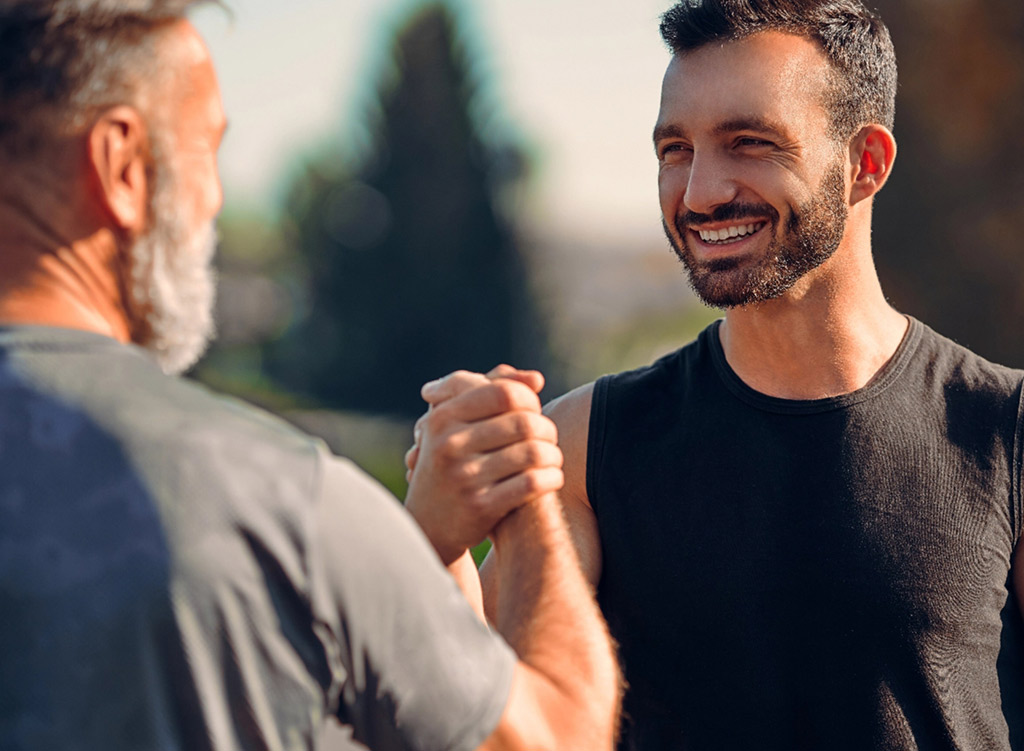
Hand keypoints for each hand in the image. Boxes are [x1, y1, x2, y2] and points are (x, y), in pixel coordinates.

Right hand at [404, 366, 563, 564]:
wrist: (428, 522)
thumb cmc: (453, 459)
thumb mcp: (458, 421)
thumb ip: (495, 388)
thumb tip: (537, 379)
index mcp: (443, 417)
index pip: (504, 393)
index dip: (529, 399)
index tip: (532, 411)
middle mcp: (450, 444)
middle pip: (525, 422)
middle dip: (547, 429)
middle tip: (549, 438)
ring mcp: (464, 477)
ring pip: (534, 453)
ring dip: (554, 455)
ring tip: (553, 458)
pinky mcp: (480, 507)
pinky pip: (532, 484)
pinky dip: (552, 478)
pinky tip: (552, 478)